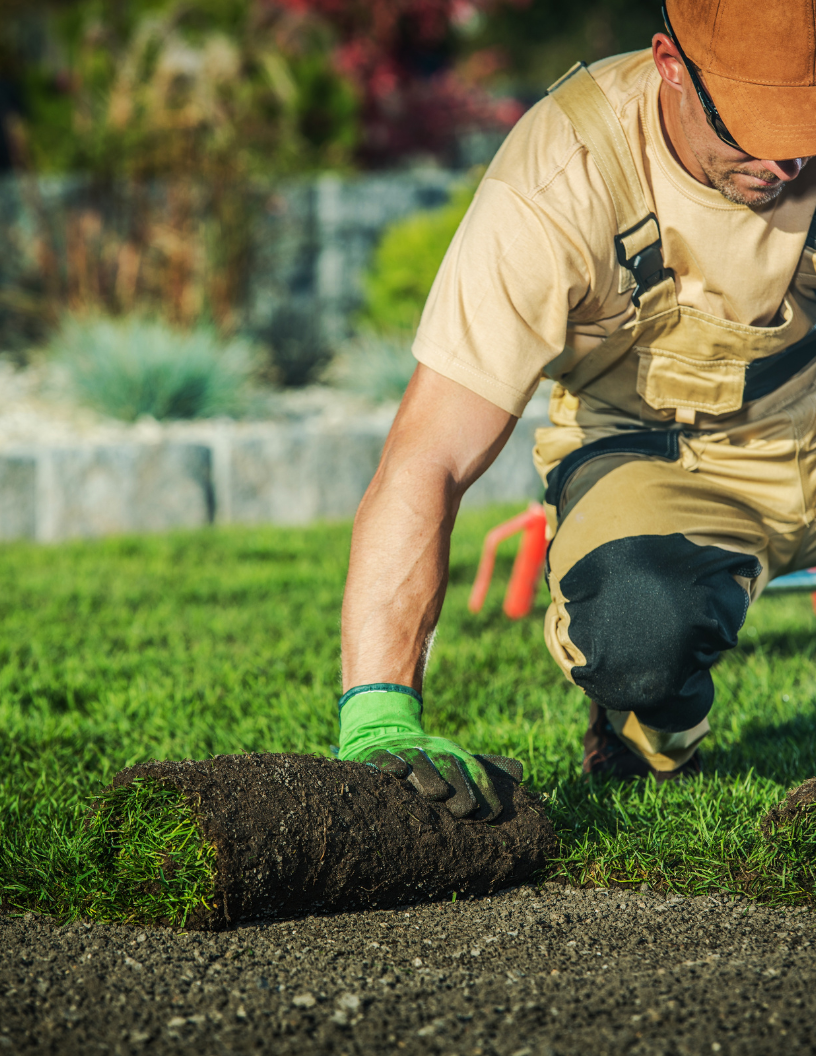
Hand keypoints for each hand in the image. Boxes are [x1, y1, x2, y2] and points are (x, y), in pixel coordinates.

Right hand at [337, 686, 522, 820]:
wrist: (384, 734)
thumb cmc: (428, 758)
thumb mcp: (456, 759)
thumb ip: (486, 768)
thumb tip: (521, 771)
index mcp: (453, 753)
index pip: (473, 771)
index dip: (483, 791)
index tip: (489, 815)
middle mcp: (431, 750)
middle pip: (447, 766)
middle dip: (457, 787)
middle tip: (463, 811)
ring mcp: (404, 751)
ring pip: (418, 762)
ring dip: (427, 776)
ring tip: (436, 794)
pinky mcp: (378, 755)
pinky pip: (383, 758)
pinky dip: (390, 764)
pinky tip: (398, 772)